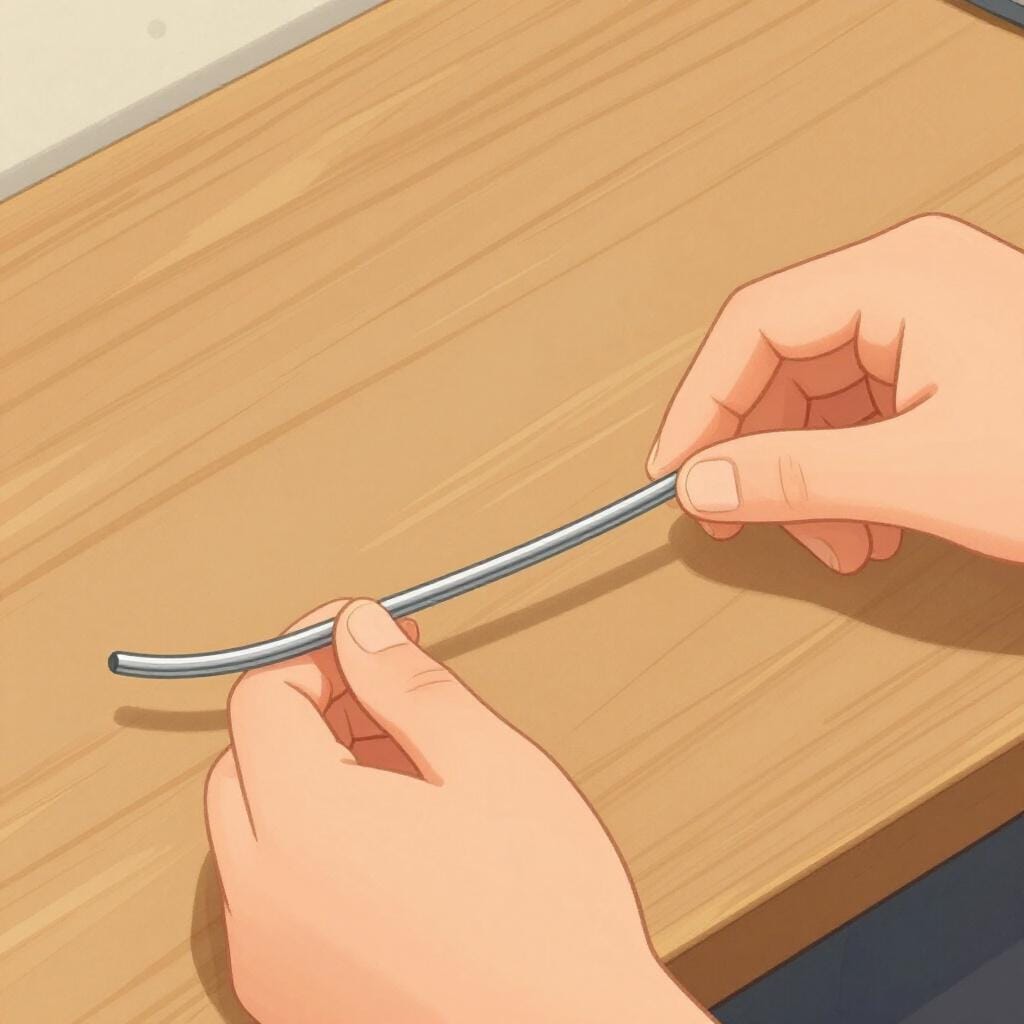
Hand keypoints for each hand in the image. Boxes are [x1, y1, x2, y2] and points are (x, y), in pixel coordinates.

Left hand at [205, 600, 706, 1023]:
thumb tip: (358, 630)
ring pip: (260, 822)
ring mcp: (268, 952)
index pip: (261, 696)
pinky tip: (395, 839)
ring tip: (409, 771)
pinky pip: (274, 887)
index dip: (315, 648)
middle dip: (314, 711)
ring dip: (316, 774)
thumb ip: (407, 685)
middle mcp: (264, 894)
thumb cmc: (547, 918)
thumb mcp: (488, 762)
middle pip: (250, 757)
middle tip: (390, 701)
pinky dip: (315, 842)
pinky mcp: (286, 990)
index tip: (363, 637)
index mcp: (304, 823)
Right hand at [648, 214, 1023, 570]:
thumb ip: (799, 477)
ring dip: (809, 482)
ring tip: (838, 543)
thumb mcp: (926, 473)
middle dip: (763, 457)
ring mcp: (927, 329)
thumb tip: (704, 481)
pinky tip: (868, 526)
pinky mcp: (943, 371)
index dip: (701, 402)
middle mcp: (907, 289)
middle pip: (781, 368)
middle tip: (741, 520)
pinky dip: (848, 480)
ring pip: (816, 404)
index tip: (674, 471)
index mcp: (901, 277)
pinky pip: (858, 421)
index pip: (754, 325)